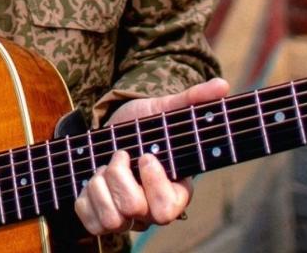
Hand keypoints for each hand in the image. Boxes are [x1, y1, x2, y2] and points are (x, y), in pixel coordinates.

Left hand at [72, 77, 229, 235]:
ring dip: (100, 184)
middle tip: (121, 155)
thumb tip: (222, 85)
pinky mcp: (101, 221)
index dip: (154, 184)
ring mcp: (127, 220)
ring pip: (111, 219)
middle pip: (134, 210)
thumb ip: (192, 100)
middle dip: (119, 175)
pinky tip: (93, 180)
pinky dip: (85, 197)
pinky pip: (89, 221)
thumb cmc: (143, 126)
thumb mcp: (164, 111)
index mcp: (175, 192)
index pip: (167, 210)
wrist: (113, 136)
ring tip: (104, 166)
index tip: (146, 155)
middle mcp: (151, 212)